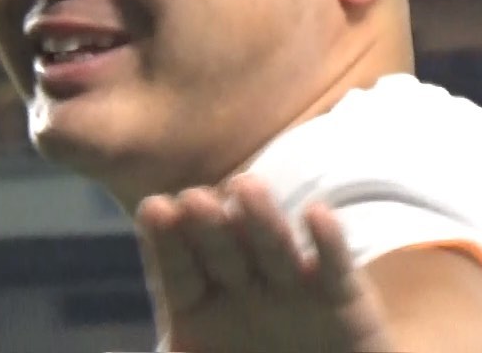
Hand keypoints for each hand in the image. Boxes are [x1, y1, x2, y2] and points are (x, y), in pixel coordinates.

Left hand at [135, 175, 395, 352]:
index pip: (177, 270)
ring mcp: (288, 288)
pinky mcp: (340, 297)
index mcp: (198, 306)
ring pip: (271, 248)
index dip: (165, 241)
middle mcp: (240, 288)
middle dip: (207, 224)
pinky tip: (318, 214)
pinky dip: (328, 244)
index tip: (154, 208)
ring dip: (260, 219)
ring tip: (245, 187)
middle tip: (194, 196)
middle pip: (220, 250)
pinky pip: (334, 269)